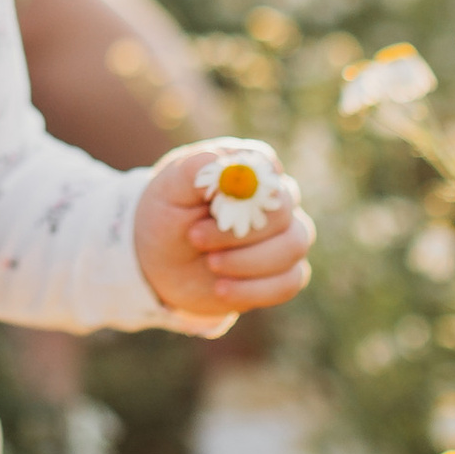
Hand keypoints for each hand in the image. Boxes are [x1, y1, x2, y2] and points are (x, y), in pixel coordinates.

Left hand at [131, 144, 315, 324]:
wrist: (161, 261)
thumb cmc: (168, 215)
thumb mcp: (169, 191)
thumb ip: (194, 172)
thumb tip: (220, 163)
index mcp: (247, 168)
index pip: (266, 166)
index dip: (249, 185)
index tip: (219, 202)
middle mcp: (273, 199)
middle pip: (283, 209)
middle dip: (240, 230)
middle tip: (196, 237)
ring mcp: (283, 236)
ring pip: (293, 245)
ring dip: (249, 260)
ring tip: (210, 263)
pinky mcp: (283, 273)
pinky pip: (289, 282)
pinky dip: (255, 289)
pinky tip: (222, 290)